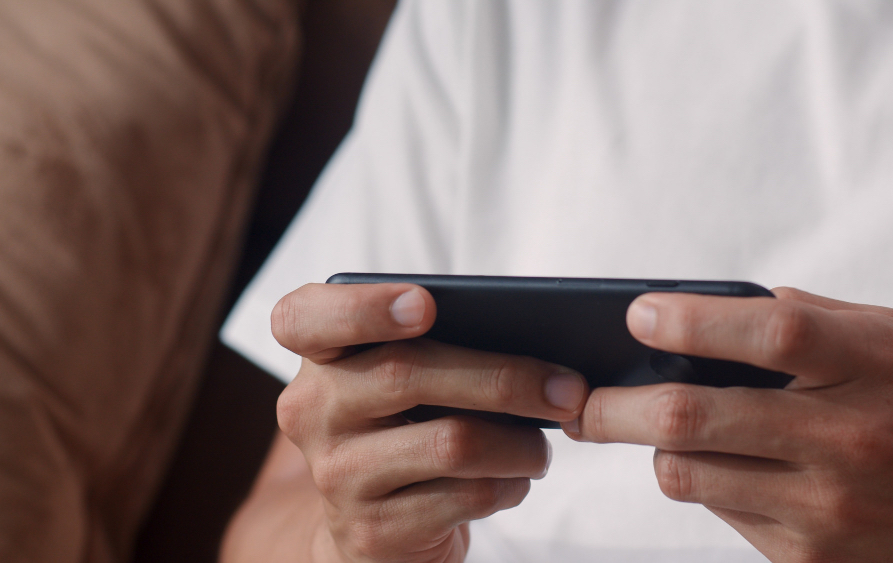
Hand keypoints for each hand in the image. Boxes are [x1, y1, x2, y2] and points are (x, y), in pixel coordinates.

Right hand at [272, 283, 586, 562]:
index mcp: (316, 358)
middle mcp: (312, 412)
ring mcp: (337, 475)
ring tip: (544, 443)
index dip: (364, 307)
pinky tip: (516, 478)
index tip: (426, 304)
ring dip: (519, 443)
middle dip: (504, 377)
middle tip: (569, 387)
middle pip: (407, 374)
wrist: (374, 526)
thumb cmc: (405, 427)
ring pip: (450, 441)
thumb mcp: (402, 380)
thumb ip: (434, 347)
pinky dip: (508, 484)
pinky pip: (463, 497)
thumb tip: (535, 340)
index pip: (304, 318)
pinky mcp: (372, 530)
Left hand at [566, 287, 892, 561]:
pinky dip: (697, 481)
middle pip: (694, 417)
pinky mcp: (806, 556)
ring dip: (651, 447)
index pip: (769, 334)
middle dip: (615, 406)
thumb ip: (811, 317)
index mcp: (869, 367)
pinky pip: (715, 511)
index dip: (690, 321)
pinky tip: (712, 464)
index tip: (637, 315)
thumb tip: (714, 308)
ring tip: (649, 427)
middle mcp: (846, 440)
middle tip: (580, 398)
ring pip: (685, 474)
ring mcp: (824, 508)